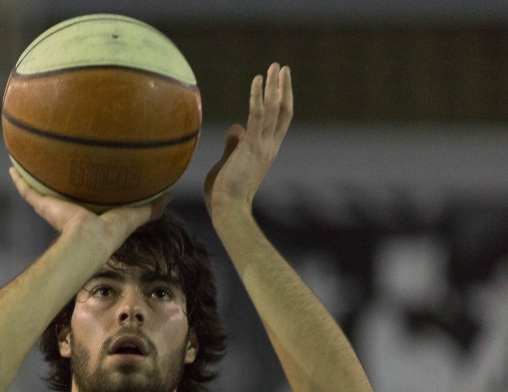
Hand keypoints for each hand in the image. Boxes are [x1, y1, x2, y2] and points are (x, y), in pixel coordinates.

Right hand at [8, 167, 170, 249]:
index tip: (83, 174)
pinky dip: (19, 179)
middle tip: (54, 163)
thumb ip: (151, 207)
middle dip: (56, 180)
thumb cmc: (112, 230)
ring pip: (41, 189)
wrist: (89, 238)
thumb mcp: (135, 214)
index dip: (84, 187)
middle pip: (61, 192)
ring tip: (27, 159)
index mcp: (88, 212)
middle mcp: (69, 210)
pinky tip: (12, 165)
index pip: (86, 197)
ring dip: (34, 176)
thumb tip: (170, 195)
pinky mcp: (43, 205)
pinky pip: (27, 190)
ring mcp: (54, 208)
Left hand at [203, 63, 292, 215]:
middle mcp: (270, 146)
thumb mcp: (230, 163)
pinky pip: (258, 114)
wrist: (227, 209)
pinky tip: (257, 78)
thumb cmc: (224, 192)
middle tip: (282, 67)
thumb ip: (234, 144)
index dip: (281, 101)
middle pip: (283, 111)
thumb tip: (236, 128)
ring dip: (275, 85)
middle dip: (283, 88)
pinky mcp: (252, 145)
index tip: (279, 84)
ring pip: (275, 109)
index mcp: (267, 151)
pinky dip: (258, 95)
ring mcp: (263, 145)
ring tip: (275, 66)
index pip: (279, 122)